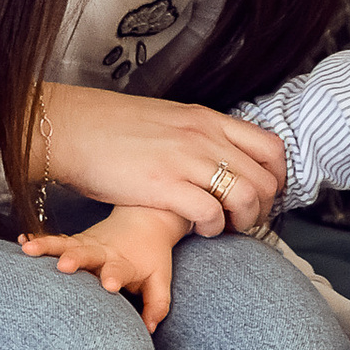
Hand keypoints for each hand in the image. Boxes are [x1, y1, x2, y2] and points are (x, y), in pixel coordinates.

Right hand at [18, 204, 187, 331]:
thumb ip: (156, 304)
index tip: (109, 285)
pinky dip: (39, 240)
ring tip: (29, 249)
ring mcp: (86, 245)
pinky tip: (23, 241)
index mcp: (124, 262)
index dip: (114, 276)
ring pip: (65, 244)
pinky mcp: (74, 242)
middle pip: (88, 254)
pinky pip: (55, 241)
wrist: (145, 219)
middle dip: (76, 259)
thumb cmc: (151, 256)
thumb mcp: (160, 279)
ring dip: (47, 246)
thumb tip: (149, 328)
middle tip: (64, 265)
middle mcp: (102, 252)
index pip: (119, 270)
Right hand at [33, 85, 287, 238]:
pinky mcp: (164, 186)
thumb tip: (218, 155)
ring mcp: (186, 160)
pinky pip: (211, 213)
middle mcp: (204, 137)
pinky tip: (199, 229)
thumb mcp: (168, 120)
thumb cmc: (113, 128)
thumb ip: (198, 135)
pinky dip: (213, 228)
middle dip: (263, 207)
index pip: (271, 148)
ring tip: (225, 228)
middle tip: (244, 220)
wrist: (73, 128)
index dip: (277, 178)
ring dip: (243, 221)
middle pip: (265, 178)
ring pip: (246, 196)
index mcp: (208, 120)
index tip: (264, 195)